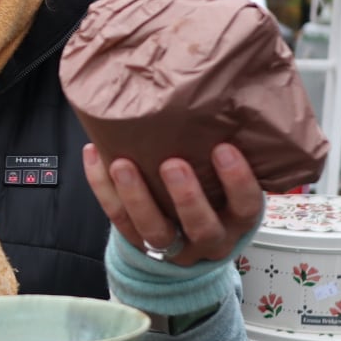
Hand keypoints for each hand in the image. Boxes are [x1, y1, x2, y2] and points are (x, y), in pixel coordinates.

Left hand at [84, 142, 264, 266]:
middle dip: (186, 196)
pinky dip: (103, 189)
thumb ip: (230, 151)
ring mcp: (172, 246)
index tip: (224, 149)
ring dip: (136, 197)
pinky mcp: (137, 242)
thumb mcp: (231, 183)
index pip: (245, 206)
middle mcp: (208, 238)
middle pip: (201, 227)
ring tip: (121, 164)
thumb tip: (225, 95)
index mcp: (236, 220)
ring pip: (153, 230)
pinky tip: (95, 156)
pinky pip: (118, 219)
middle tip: (172, 164)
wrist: (188, 242)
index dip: (237, 181)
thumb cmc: (215, 195)